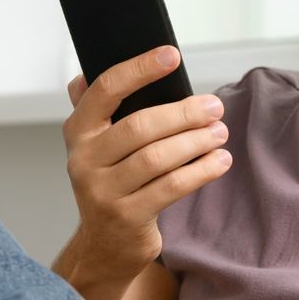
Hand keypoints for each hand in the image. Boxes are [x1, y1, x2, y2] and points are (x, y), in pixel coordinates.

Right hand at [60, 46, 231, 272]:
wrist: (104, 245)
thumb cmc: (112, 182)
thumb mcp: (98, 145)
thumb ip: (97, 109)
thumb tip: (86, 71)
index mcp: (78, 131)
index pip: (105, 89)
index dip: (139, 69)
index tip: (172, 55)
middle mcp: (84, 160)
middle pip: (139, 126)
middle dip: (183, 113)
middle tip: (214, 106)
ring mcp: (103, 192)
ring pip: (157, 158)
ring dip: (196, 141)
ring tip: (220, 133)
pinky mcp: (127, 217)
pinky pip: (171, 187)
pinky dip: (201, 171)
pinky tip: (219, 161)